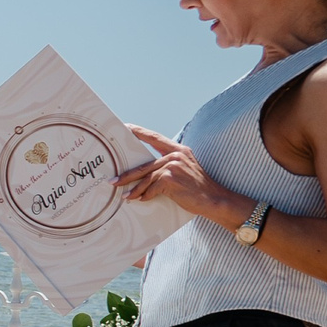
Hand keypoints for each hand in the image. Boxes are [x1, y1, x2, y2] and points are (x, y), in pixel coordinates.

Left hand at [120, 126, 249, 226]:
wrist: (213, 199)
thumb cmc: (196, 187)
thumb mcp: (183, 170)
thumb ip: (167, 166)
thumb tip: (144, 174)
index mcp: (178, 150)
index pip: (154, 137)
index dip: (139, 132)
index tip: (125, 127)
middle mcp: (175, 155)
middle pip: (144, 164)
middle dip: (127, 174)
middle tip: (113, 180)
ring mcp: (173, 166)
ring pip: (145, 178)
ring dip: (133, 189)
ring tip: (125, 195)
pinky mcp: (170, 178)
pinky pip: (151, 188)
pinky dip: (146, 196)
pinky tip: (144, 200)